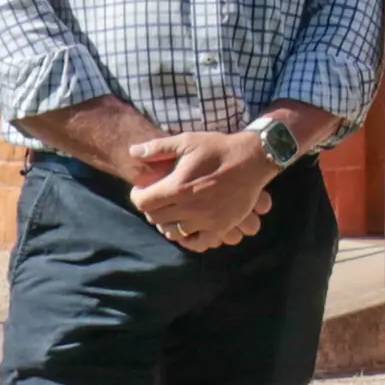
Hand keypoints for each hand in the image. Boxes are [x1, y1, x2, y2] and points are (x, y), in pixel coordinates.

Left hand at [130, 131, 274, 250]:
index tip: (142, 190)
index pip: (143, 202)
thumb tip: (132, 151)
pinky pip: (198, 243)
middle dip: (151, 208)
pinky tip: (186, 229)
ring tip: (170, 212)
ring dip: (167, 223)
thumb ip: (157, 148)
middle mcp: (189, 208)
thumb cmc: (218, 148)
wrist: (252, 159)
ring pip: (173, 232)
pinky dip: (188, 240)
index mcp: (177, 187)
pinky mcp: (220, 227)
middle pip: (156, 218)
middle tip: (156, 199)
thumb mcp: (187, 141)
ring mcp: (205, 220)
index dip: (138, 195)